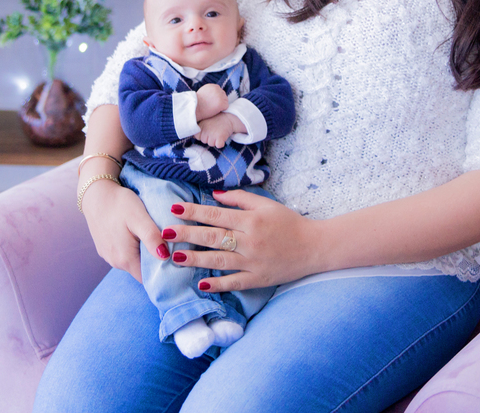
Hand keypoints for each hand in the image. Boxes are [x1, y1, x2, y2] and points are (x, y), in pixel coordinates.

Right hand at [80, 176, 168, 282]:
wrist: (95, 192)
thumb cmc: (119, 203)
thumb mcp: (139, 218)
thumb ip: (152, 238)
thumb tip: (165, 257)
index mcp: (125, 259)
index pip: (148, 278)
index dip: (162, 273)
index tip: (175, 261)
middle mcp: (115, 262)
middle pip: (141, 271)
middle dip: (155, 263)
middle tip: (168, 247)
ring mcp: (108, 256)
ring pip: (132, 263)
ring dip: (144, 255)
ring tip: (154, 239)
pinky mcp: (104, 248)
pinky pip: (123, 255)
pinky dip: (133, 249)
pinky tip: (138, 235)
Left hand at [161, 189, 325, 291]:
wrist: (314, 247)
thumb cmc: (289, 223)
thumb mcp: (266, 204)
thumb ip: (240, 198)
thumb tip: (214, 196)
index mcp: (251, 220)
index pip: (216, 215)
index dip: (194, 212)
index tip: (174, 209)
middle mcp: (249, 241)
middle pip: (212, 237)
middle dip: (187, 234)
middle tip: (165, 232)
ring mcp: (253, 262)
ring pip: (218, 260)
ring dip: (195, 259)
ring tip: (174, 257)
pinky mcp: (258, 279)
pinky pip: (234, 282)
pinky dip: (217, 284)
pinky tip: (200, 284)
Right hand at [195, 83, 229, 119]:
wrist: (195, 108)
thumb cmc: (197, 102)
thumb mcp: (203, 91)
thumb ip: (210, 91)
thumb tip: (214, 94)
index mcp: (213, 86)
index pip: (219, 91)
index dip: (216, 97)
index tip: (212, 101)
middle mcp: (217, 89)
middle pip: (223, 95)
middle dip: (220, 100)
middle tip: (213, 105)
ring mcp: (220, 96)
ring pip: (225, 101)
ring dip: (221, 105)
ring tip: (213, 108)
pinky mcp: (222, 103)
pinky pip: (226, 106)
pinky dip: (222, 109)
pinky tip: (215, 110)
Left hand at [196, 113, 237, 147]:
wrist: (228, 117)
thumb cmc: (216, 120)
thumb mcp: (205, 121)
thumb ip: (199, 128)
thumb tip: (194, 137)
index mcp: (201, 125)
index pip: (197, 136)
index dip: (203, 135)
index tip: (208, 130)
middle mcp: (205, 130)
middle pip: (204, 141)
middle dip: (209, 138)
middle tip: (215, 131)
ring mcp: (213, 134)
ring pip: (211, 144)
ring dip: (215, 141)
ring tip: (219, 133)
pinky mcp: (220, 137)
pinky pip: (218, 145)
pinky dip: (221, 143)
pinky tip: (222, 137)